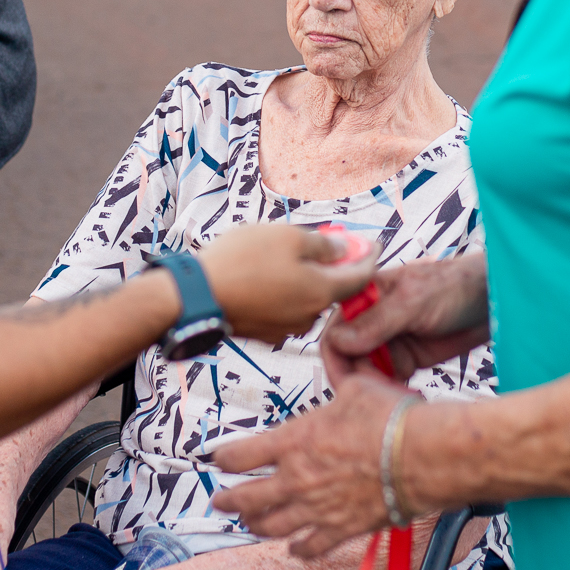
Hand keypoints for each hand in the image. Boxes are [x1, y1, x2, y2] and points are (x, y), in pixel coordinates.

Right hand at [193, 223, 375, 344]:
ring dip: (307, 278)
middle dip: (335, 266)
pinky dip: (286, 290)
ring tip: (289, 255)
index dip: (368, 256)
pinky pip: (285, 307)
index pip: (360, 277)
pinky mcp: (264, 332)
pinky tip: (268, 274)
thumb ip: (323, 244)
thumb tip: (345, 247)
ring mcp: (285, 328)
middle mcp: (309, 316)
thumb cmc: (243, 261)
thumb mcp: (289, 238)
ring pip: (307, 298)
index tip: (374, 243)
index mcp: (322, 293)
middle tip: (330, 242)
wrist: (196, 296)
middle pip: (333, 288)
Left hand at [211, 369, 410, 557]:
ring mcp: (317, 508)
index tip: (217, 459)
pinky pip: (311, 547)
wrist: (422, 456)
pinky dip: (299, 549)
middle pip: (247, 498)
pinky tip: (295, 549)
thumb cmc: (391, 418)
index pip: (242, 454)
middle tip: (219, 500)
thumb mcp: (358, 388)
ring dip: (256, 525)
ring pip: (271, 526)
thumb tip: (345, 379)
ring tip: (249, 524)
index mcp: (295, 441)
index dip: (224, 457)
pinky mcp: (341, 530)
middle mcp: (298, 479)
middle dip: (228, 500)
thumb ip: (340, 390)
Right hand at [322, 254, 490, 384]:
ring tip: (398, 398)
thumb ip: (378, 321)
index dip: (336, 361)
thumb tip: (338, 341)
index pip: (334, 333)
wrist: (493, 299)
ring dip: (376, 390)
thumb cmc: (456, 285)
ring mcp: (388, 342)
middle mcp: (370, 321)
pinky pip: (387, 381)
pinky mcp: (405, 360)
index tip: (349, 386)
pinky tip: (409, 397)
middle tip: (379, 398)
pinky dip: (391, 393)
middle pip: (346, 359)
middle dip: (358, 381)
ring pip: (365, 374)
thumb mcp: (414, 300)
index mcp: (364, 297)